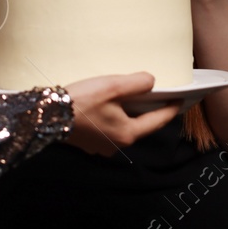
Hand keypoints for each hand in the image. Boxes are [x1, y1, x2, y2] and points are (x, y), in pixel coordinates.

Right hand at [62, 73, 181, 154]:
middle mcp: (118, 145)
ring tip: (131, 96)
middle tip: (157, 94)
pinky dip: (114, 116)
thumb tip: (152, 82)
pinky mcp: (89, 143)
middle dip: (148, 110)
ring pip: (124, 126)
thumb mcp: (112, 86)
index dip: (171, 108)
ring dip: (129, 113)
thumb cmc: (81, 101)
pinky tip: (108, 104)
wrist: (46, 115)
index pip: (158, 121)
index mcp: (128, 134)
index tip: (181, 99)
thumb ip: (138, 83)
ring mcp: (103, 146)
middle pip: (140, 124)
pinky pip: (109, 128)